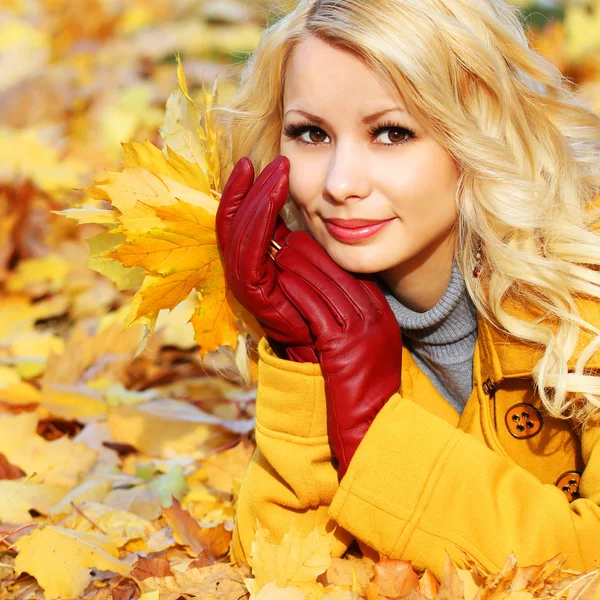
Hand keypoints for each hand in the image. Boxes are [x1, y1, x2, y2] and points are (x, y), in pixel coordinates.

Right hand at [216, 156, 317, 362]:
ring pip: (238, 232)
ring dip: (254, 198)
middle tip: (259, 160)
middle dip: (244, 188)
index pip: (241, 220)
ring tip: (272, 171)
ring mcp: (247, 283)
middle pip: (232, 222)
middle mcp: (246, 270)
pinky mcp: (253, 293)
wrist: (339, 344)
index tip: (256, 162)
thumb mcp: (316, 259)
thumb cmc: (333, 301)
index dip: (244, 191)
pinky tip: (271, 196)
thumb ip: (303, 237)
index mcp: (258, 261)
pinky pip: (248, 250)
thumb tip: (308, 203)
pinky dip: (257, 220)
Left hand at [275, 231, 402, 478]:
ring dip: (301, 267)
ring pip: (326, 288)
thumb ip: (357, 322)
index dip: (330, 260)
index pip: (355, 277)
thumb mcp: (371, 349)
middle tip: (292, 239)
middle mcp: (375, 319)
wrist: (373, 422)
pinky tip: (284, 280)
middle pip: (341, 276)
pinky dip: (299, 292)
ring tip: (282, 252)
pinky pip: (316, 309)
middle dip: (313, 255)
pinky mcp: (341, 345)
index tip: (312, 245)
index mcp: (384, 317)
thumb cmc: (366, 390)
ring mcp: (361, 331)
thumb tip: (331, 301)